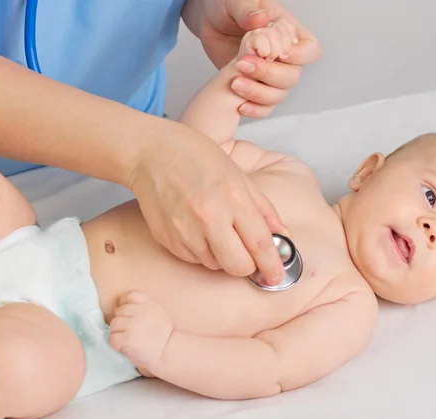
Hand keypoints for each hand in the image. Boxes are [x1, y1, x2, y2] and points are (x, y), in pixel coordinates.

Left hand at [110, 291, 173, 368]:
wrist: (168, 352)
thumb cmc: (163, 336)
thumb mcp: (159, 313)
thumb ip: (145, 307)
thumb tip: (125, 304)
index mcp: (149, 305)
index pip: (130, 295)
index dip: (124, 303)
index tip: (127, 313)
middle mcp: (141, 312)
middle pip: (119, 311)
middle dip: (121, 321)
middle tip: (127, 330)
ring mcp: (133, 325)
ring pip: (114, 323)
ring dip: (117, 332)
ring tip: (126, 339)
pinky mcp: (127, 338)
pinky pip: (112, 337)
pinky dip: (116, 343)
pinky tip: (124, 346)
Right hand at [130, 121, 285, 283]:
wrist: (151, 152)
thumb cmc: (196, 157)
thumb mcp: (239, 176)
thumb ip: (264, 209)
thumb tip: (283, 235)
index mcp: (233, 198)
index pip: (259, 243)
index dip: (271, 265)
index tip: (276, 277)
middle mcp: (209, 218)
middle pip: (238, 266)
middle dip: (247, 266)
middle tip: (248, 255)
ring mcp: (185, 231)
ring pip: (215, 266)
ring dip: (223, 257)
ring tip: (217, 231)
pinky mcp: (168, 239)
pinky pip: (194, 259)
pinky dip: (202, 252)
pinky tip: (198, 230)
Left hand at [182, 0, 321, 117]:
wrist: (210, 21)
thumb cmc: (228, 7)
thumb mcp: (236, 1)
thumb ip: (249, 10)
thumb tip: (261, 19)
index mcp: (288, 32)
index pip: (310, 49)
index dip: (298, 56)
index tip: (278, 54)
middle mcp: (284, 57)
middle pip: (292, 76)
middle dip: (269, 74)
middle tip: (244, 64)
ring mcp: (270, 75)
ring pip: (279, 94)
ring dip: (258, 93)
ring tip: (235, 82)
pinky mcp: (255, 88)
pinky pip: (264, 107)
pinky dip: (255, 109)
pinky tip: (240, 104)